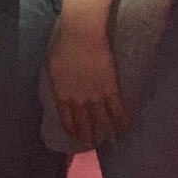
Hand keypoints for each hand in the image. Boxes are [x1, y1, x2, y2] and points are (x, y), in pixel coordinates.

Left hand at [47, 17, 128, 147]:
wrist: (81, 34)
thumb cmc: (63, 44)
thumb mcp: (52, 65)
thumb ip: (56, 82)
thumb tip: (59, 90)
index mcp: (61, 93)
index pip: (66, 119)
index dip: (71, 130)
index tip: (75, 137)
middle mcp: (78, 99)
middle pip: (84, 124)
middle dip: (88, 136)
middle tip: (91, 144)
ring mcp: (95, 96)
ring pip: (102, 121)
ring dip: (107, 133)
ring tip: (110, 140)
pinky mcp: (111, 89)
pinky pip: (118, 111)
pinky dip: (122, 122)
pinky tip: (126, 129)